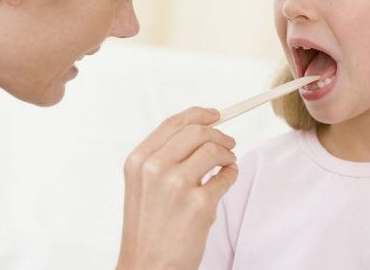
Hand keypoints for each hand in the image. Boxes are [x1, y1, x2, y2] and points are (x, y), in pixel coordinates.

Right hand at [116, 108, 237, 269]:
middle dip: (219, 133)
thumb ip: (163, 158)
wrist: (147, 266)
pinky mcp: (199, 203)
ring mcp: (177, 185)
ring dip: (227, 154)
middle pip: (197, 131)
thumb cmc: (148, 229)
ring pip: (214, 150)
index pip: (173, 123)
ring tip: (227, 163)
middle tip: (228, 141)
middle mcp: (155, 168)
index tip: (215, 114)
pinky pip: (225, 176)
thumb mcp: (142, 185)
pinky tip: (227, 178)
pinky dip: (231, 174)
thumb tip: (198, 133)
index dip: (199, 114)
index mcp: (138, 161)